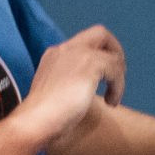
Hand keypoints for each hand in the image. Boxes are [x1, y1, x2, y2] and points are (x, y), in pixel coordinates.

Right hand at [20, 25, 125, 143]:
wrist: (35, 120)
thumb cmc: (42, 117)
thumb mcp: (55, 93)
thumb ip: (68, 83)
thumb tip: (84, 90)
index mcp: (55, 55)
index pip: (83, 43)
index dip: (99, 55)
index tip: (102, 77)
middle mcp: (66, 49)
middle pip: (100, 33)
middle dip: (115, 51)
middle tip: (117, 76)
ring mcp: (78, 54)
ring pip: (112, 54)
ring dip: (118, 76)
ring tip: (113, 97)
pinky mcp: (90, 63)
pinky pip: (116, 69)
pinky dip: (118, 86)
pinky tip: (111, 102)